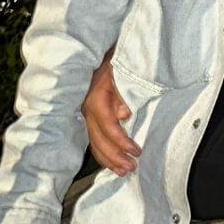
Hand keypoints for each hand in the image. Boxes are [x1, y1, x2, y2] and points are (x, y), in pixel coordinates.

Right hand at [81, 51, 139, 175]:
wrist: (103, 51)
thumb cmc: (119, 59)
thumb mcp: (123, 70)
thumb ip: (123, 92)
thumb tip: (123, 115)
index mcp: (96, 98)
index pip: (108, 126)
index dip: (121, 142)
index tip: (137, 151)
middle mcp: (87, 109)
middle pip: (99, 140)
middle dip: (115, 157)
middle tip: (132, 169)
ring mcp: (86, 114)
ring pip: (94, 143)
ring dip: (108, 160)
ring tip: (123, 172)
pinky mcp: (91, 117)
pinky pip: (94, 139)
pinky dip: (103, 153)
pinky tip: (112, 164)